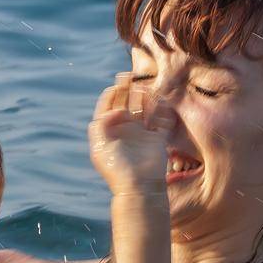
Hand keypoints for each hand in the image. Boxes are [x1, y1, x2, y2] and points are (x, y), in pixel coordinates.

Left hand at [88, 71, 175, 196]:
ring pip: (144, 108)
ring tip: (144, 87)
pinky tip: (159, 100)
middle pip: (127, 103)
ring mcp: (142, 133)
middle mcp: (125, 130)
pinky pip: (161, 119)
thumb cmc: (117, 168)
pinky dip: (161, 109)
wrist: (139, 187)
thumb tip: (114, 110)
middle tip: (130, 75)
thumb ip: (102, 125)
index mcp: (110, 131)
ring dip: (144, 97)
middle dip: (128, 89)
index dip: (112, 94)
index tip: (116, 85)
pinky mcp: (157, 138)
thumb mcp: (101, 146)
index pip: (109, 106)